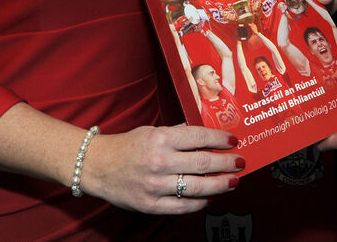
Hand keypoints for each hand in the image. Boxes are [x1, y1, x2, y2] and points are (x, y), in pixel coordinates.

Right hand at [81, 124, 242, 213]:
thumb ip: (178, 132)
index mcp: (161, 138)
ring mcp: (156, 185)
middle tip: (240, 162)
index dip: (221, 139)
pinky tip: (210, 197)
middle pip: (204, 162)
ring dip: (220, 184)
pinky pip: (182, 206)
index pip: (200, 137)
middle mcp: (160, 161)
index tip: (233, 141)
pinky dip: (200, 203)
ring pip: (198, 187)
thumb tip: (205, 134)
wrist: (96, 166)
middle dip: (227, 163)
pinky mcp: (151, 204)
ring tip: (232, 181)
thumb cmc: (126, 146)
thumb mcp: (152, 130)